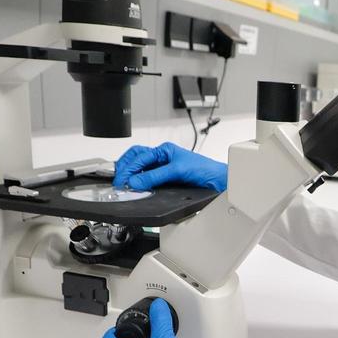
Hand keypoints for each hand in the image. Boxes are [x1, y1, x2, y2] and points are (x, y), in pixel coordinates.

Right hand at [112, 142, 227, 191]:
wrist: (219, 182)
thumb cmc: (204, 169)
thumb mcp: (177, 170)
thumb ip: (156, 176)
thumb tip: (136, 181)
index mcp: (164, 150)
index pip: (139, 156)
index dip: (129, 169)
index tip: (123, 180)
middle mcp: (162, 158)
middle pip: (136, 159)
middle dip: (125, 167)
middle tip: (118, 180)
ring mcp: (163, 169)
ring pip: (141, 169)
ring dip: (131, 175)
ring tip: (124, 183)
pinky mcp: (166, 180)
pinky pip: (148, 179)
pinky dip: (139, 182)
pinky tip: (136, 188)